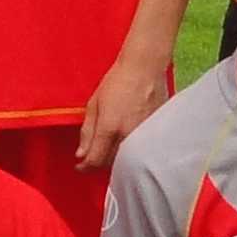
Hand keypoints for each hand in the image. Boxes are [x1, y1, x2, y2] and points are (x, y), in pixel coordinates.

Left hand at [77, 46, 174, 166]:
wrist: (145, 69)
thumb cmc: (117, 82)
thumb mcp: (94, 104)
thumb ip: (87, 132)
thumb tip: (81, 154)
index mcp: (110, 128)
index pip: (95, 160)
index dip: (85, 167)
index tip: (80, 167)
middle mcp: (128, 135)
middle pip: (111, 163)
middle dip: (99, 162)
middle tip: (92, 155)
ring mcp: (144, 135)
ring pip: (127, 158)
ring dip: (115, 158)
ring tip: (108, 148)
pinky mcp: (156, 132)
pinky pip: (140, 150)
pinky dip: (130, 150)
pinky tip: (125, 142)